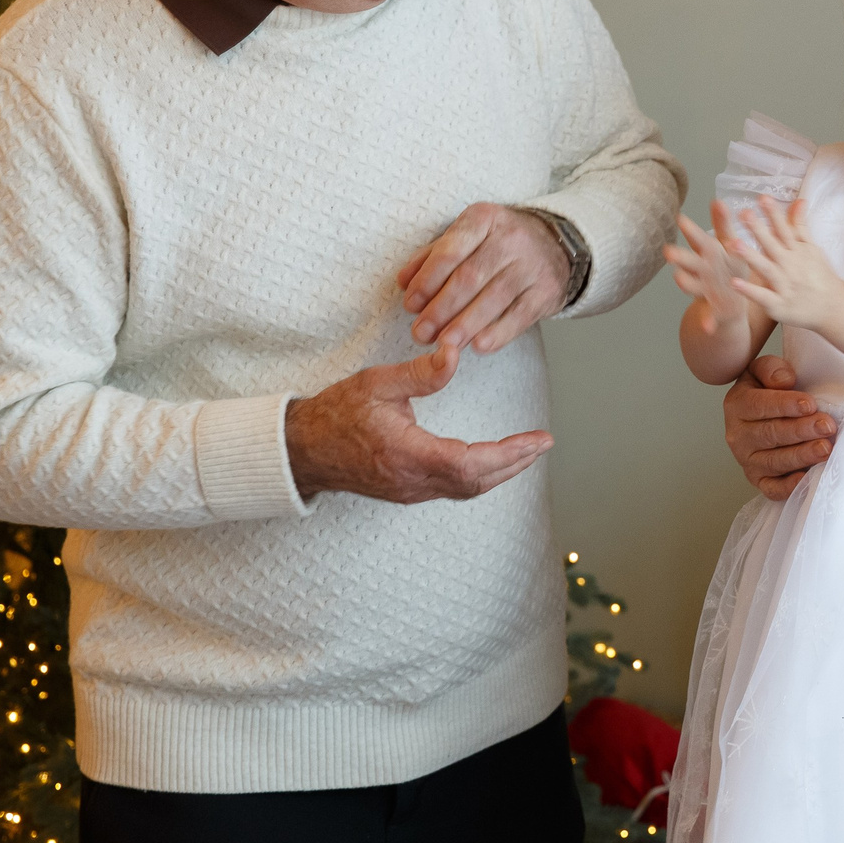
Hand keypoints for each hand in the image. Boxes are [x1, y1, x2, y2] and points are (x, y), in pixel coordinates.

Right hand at [286, 342, 553, 502]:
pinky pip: (453, 490)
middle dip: (515, 464)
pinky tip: (492, 462)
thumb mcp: (376, 382)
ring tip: (526, 452)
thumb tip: (454, 350)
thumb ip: (420, 372)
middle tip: (541, 444)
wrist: (301, 449)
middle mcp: (412, 480)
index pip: (471, 462)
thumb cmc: (335, 414)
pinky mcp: (406, 492)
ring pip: (467, 490)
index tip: (538, 440)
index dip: (510, 453)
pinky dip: (480, 477)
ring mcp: (409, 491)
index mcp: (407, 453)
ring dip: (500, 472)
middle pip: (477, 482)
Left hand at [399, 203, 568, 353]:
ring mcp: (532, 265)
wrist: (555, 244)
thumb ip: (433, 256)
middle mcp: (510, 238)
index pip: (450, 250)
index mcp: (483, 219)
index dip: (427, 280)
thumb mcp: (468, 236)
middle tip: (421, 333)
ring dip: (464, 325)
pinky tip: (478, 346)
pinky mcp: (547, 290)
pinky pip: (520, 316)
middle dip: (441, 309)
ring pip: (493, 299)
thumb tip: (404, 282)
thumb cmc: (499, 243)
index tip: (410, 304)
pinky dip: (498, 333)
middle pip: (469, 278)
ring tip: (444, 345)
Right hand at [662, 213, 749, 326]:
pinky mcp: (713, 311)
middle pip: (690, 263)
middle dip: (680, 258)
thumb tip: (717, 199)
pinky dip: (707, 322)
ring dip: (686, 283)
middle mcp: (703, 271)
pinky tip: (707, 327)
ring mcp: (705, 291)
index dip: (691, 230)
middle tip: (668, 251)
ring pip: (693, 287)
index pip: (700, 240)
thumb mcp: (730, 244)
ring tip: (679, 279)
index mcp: (710, 254)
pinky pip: (710, 317)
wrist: (733, 300)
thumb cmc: (729, 266)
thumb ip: (723, 224)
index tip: (681, 218)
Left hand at [719, 197, 843, 328]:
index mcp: (797, 251)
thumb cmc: (820, 276)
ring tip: (734, 244)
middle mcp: (790, 266)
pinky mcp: (779, 305)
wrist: (833, 308)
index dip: (774, 214)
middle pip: (772, 245)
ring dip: (751, 256)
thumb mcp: (812, 249)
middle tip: (744, 214)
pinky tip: (734, 282)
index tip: (762, 198)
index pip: (784, 229)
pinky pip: (762, 297)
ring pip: (765, 269)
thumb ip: (800, 226)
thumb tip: (799, 200)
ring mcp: (784, 286)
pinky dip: (750, 291)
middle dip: (758, 229)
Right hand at [723, 354, 834, 500]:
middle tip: (826, 426)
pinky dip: (788, 487)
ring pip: (774, 461)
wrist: (763, 414)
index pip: (759, 405)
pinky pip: (771, 488)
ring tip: (825, 448)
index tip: (810, 404)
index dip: (785, 405)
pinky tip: (807, 478)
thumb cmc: (768, 390)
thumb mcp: (764, 371)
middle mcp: (738, 435)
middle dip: (800, 431)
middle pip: (770, 434)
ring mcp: (747, 460)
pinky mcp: (758, 480)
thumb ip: (771, 369)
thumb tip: (785, 381)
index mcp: (737, 405)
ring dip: (801, 456)